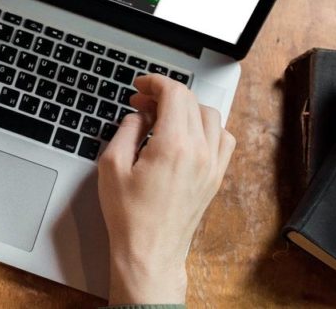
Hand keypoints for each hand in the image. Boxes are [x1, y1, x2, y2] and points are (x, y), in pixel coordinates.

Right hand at [97, 74, 234, 304]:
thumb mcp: (112, 165)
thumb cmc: (130, 216)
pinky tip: (187, 134)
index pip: (174, 94)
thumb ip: (126, 131)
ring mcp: (212, 165)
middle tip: (142, 102)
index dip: (155, 82)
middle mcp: (200, 152)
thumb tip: (138, 115)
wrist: (150, 252)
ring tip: (162, 116)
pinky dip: (207, 127)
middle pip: (191, 101)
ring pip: (210, 116)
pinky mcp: (216, 177)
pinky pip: (222, 138)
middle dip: (165, 94)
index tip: (140, 86)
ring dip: (187, 108)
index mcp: (174, 146)